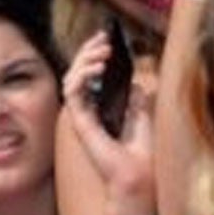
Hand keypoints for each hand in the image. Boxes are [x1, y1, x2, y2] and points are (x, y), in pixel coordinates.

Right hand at [61, 31, 156, 202]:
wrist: (137, 175)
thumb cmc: (140, 151)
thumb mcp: (142, 115)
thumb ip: (135, 97)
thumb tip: (134, 80)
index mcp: (101, 107)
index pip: (91, 75)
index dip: (95, 54)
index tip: (108, 39)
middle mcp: (88, 110)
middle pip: (79, 73)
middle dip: (89, 51)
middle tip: (104, 40)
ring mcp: (82, 116)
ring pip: (71, 78)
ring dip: (85, 60)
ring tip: (103, 52)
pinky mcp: (80, 121)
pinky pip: (72, 91)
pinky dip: (82, 74)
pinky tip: (97, 66)